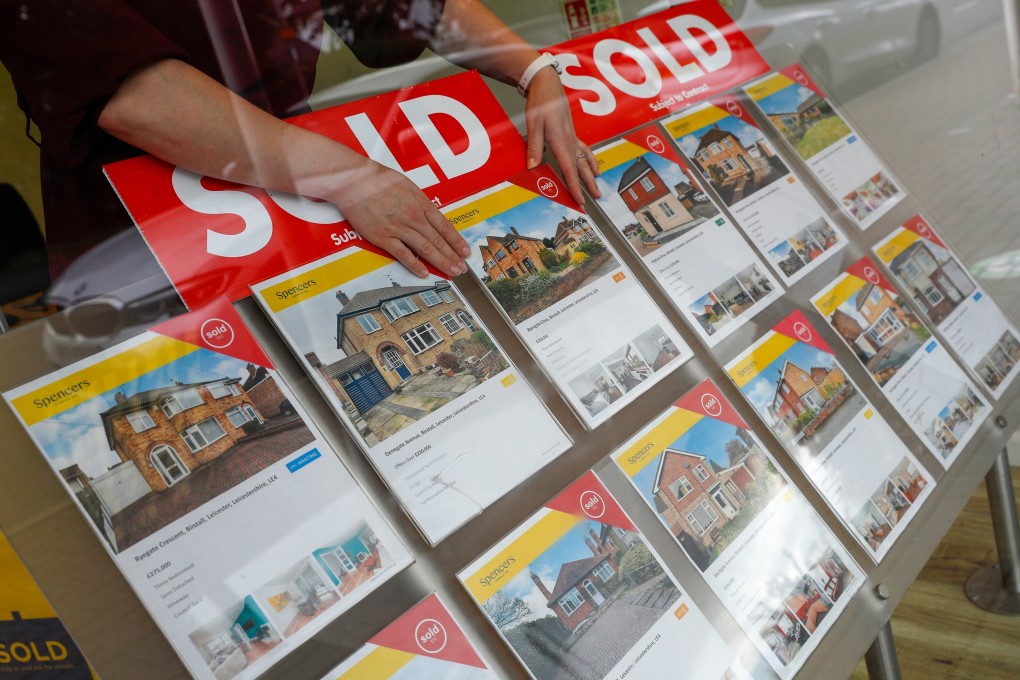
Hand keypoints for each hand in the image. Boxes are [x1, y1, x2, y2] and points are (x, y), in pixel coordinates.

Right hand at [327, 158, 469, 277]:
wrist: (355, 181)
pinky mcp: (383, 237)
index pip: (445, 226)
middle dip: (453, 256)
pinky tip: (424, 273)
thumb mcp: (408, 186)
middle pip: (438, 240)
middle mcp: (414, 217)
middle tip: (462, 269)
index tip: (465, 252)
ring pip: (426, 248)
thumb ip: (420, 202)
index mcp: (421, 204)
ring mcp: (399, 228)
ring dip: (441, 262)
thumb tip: (429, 214)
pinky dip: (415, 265)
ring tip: (451, 272)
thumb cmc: (378, 180)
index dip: (457, 241)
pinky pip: (403, 254)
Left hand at [523, 67, 600, 204]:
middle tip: (596, 198)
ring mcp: (572, 136)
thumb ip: (534, 147)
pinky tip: (593, 166)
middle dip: (588, 184)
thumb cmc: (540, 103)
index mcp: (560, 140)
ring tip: (597, 186)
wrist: (547, 84)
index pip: (569, 168)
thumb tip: (532, 167)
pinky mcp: (572, 132)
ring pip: (584, 159)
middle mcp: (569, 140)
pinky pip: (584, 150)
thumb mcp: (533, 125)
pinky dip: (590, 160)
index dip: (575, 186)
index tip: (580, 199)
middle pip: (580, 167)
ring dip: (591, 174)